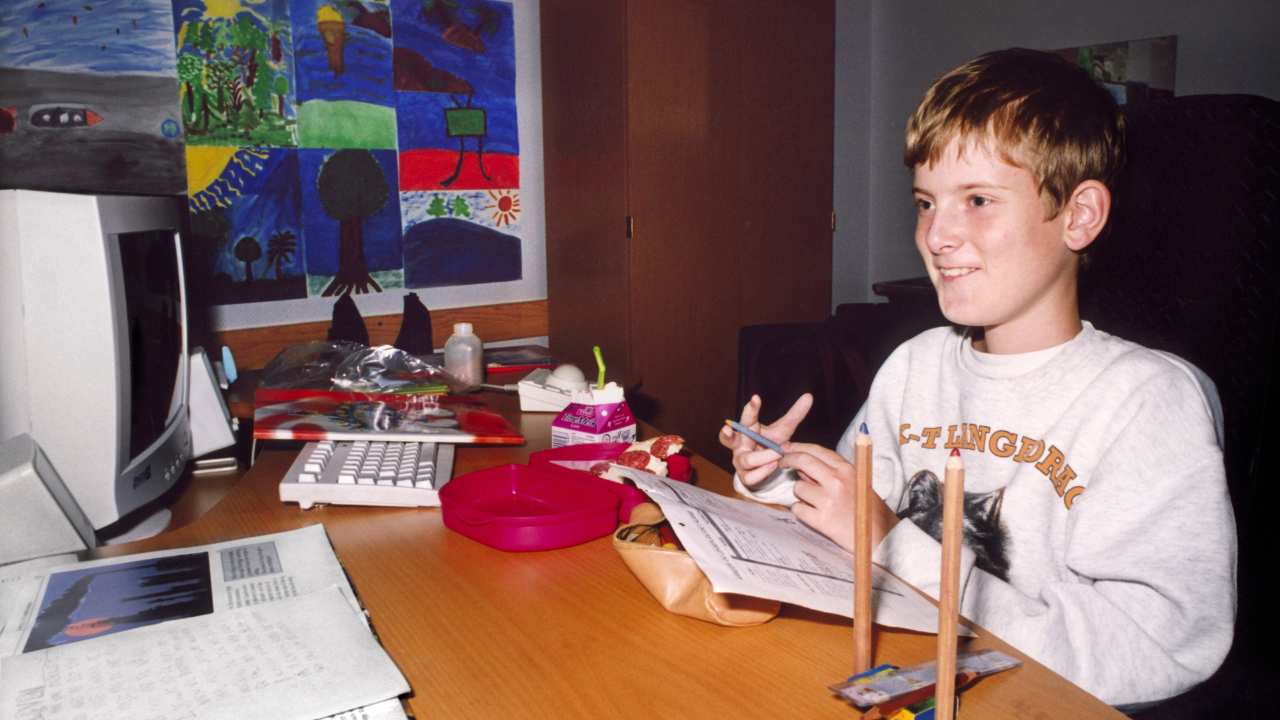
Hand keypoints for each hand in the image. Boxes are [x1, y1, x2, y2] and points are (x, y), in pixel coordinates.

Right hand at [719, 393, 812, 488]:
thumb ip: (794, 415)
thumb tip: (809, 396)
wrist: (768, 469)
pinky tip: (774, 465)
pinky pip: (751, 476)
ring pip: (747, 460)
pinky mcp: (745, 477)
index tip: (756, 398)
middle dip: (726, 435)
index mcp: (747, 429)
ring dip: (765, 457)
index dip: (750, 409)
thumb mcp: (783, 430)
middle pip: (727, 439)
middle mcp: (739, 444)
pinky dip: (764, 471)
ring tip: (779, 453)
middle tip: (727, 429)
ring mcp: (740, 461)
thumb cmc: (772, 445)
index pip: (746, 417)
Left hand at [780, 442, 898, 553]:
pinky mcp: (822, 520)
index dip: (799, 447)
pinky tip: (813, 514)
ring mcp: (828, 500)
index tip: (787, 448)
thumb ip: (833, 473)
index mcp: (848, 470)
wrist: (881, 538)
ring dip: (800, 493)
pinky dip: (801, 511)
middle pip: (803, 461)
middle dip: (787, 460)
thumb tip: (805, 467)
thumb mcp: (857, 483)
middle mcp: (837, 481)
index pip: (817, 450)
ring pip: (798, 487)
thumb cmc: (869, 511)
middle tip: (782, 463)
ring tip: (814, 501)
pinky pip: (798, 509)